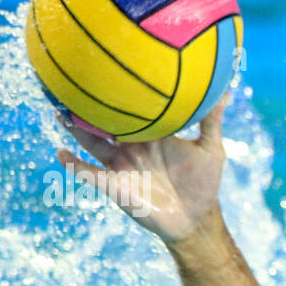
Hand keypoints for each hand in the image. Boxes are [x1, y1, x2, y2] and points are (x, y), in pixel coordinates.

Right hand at [54, 95, 230, 244]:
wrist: (196, 218)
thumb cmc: (204, 183)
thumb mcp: (211, 149)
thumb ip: (212, 121)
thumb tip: (226, 91)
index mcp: (152, 134)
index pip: (133, 108)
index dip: (120, 91)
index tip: (106, 66)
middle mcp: (132, 146)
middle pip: (105, 121)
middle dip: (89, 104)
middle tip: (70, 80)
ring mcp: (121, 164)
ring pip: (93, 142)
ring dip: (76, 130)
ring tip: (58, 112)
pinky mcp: (115, 185)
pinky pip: (90, 174)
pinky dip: (75, 166)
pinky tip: (60, 155)